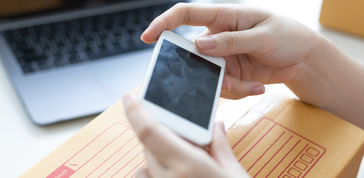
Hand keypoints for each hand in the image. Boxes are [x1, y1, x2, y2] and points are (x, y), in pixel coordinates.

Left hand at [123, 93, 249, 177]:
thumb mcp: (234, 173)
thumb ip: (220, 146)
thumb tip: (216, 124)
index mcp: (187, 165)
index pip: (149, 131)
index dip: (136, 111)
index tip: (129, 96)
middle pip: (149, 147)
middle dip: (160, 135)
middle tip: (182, 137)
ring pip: (145, 168)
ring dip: (157, 160)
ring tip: (182, 165)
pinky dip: (154, 176)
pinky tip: (175, 175)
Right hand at [141, 3, 324, 98]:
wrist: (304, 59)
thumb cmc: (287, 36)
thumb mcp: (262, 36)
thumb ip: (231, 41)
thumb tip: (200, 46)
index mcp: (223, 17)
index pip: (186, 14)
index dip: (164, 23)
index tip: (148, 36)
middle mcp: (218, 37)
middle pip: (193, 54)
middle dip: (201, 71)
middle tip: (225, 80)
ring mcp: (223, 58)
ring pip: (208, 77)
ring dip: (228, 86)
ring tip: (253, 86)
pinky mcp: (231, 75)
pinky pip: (223, 88)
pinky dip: (239, 92)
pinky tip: (257, 87)